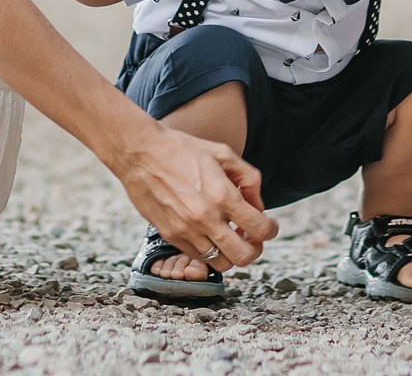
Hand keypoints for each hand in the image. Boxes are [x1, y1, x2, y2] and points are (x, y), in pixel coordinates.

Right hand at [112, 119, 275, 270]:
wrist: (140, 153)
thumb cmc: (182, 148)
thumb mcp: (223, 153)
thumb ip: (247, 178)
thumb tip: (258, 205)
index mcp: (222, 195)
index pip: (259, 229)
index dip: (270, 230)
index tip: (269, 226)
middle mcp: (205, 218)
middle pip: (244, 256)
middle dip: (255, 249)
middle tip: (253, 237)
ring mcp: (186, 230)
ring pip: (221, 262)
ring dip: (231, 253)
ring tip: (231, 237)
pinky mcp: (170, 236)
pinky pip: (198, 256)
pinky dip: (210, 250)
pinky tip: (210, 233)